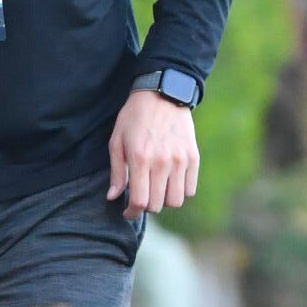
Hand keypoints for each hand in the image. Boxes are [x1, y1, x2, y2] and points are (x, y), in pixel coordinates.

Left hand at [108, 89, 198, 218]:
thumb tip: (113, 197)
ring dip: (165, 200)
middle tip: (142, 197)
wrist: (162, 93)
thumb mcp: (117, 141)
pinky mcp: (193, 157)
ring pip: (176, 201)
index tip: (128, 211)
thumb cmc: (134, 117)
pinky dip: (181, 191)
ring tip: (157, 189)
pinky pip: (190, 189)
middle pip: (157, 205)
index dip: (132, 212)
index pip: (139, 201)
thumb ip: (116, 172)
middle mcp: (162, 162)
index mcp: (139, 159)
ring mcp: (180, 160)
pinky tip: (171, 182)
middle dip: (147, 206)